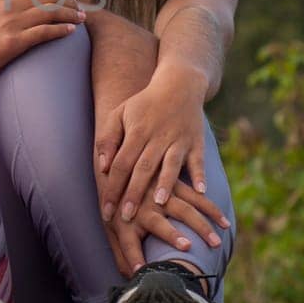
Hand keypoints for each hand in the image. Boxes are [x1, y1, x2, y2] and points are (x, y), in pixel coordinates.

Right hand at [0, 0, 84, 81]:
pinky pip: (45, 32)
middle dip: (69, 1)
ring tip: (81, 19)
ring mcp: (12, 22)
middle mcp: (9, 4)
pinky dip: (62, 30)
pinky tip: (71, 31)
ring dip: (71, 14)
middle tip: (79, 9)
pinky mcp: (15, 41)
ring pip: (51, 12)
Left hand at [93, 66, 221, 223]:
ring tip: (159, 204)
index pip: (121, 164)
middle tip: (126, 218)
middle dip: (134, 194)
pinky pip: (198, 160)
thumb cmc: (144, 104)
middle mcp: (157, 136)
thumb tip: (102, 167)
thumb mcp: (120, 113)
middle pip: (143, 168)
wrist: (179, 84)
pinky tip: (200, 192)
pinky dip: (200, 175)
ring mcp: (178, 139)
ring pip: (170, 164)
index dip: (113, 187)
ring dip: (165, 184)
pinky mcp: (196, 141)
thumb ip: (108, 139)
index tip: (107, 211)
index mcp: (136, 131)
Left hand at [103, 180, 228, 275]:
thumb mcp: (114, 230)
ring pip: (185, 209)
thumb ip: (124, 255)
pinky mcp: (174, 182)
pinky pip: (196, 196)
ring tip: (217, 242)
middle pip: (160, 224)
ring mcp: (160, 192)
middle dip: (173, 236)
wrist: (119, 169)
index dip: (133, 258)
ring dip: (202, 225)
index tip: (141, 271)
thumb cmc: (118, 209)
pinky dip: (210, 208)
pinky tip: (223, 221)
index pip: (128, 244)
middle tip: (189, 249)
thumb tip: (134, 279)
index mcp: (125, 222)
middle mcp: (143, 206)